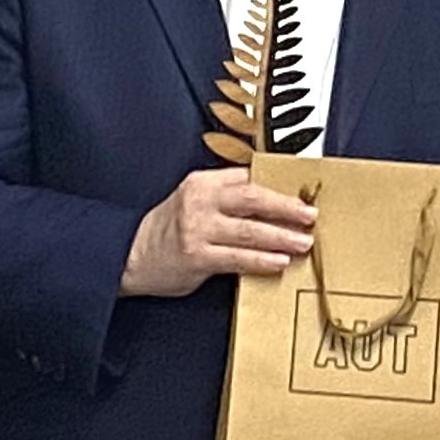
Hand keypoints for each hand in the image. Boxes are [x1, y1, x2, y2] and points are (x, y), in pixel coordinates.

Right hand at [121, 167, 314, 296]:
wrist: (129, 255)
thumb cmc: (168, 229)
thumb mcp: (193, 200)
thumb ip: (226, 197)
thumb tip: (272, 202)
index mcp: (202, 182)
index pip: (247, 178)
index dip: (279, 185)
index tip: (304, 194)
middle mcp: (200, 201)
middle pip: (253, 198)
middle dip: (286, 207)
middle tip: (311, 215)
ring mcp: (197, 229)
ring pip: (249, 230)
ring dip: (281, 236)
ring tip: (304, 242)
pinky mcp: (196, 256)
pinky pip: (237, 258)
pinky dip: (261, 259)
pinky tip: (279, 261)